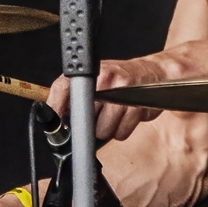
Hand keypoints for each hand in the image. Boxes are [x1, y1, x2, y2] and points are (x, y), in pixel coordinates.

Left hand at [48, 56, 165, 142]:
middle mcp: (104, 80)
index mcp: (90, 73)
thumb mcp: (96, 79)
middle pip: (84, 120)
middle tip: (100, 113)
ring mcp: (121, 93)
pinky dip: (122, 130)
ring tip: (115, 113)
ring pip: (103, 130)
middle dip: (90, 124)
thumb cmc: (121, 80)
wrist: (152, 73)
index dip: (56, 106)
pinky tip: (126, 116)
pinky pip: (121, 133)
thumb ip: (76, 96)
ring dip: (108, 129)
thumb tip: (58, 118)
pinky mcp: (136, 106)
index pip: (63, 87)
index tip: (55, 122)